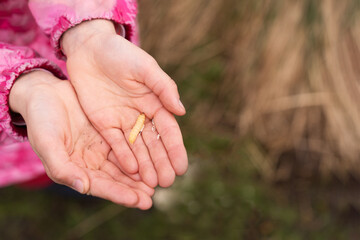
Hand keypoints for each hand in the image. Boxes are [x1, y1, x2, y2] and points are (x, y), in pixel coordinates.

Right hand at [9, 70, 153, 208]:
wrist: (46, 93)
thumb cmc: (41, 119)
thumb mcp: (47, 142)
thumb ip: (61, 166)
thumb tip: (82, 187)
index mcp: (75, 169)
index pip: (100, 186)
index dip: (119, 194)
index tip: (138, 200)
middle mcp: (91, 162)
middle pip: (116, 179)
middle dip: (135, 189)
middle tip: (153, 197)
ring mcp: (101, 148)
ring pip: (125, 164)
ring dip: (141, 174)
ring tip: (158, 181)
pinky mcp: (109, 133)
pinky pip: (127, 144)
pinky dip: (139, 152)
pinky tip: (153, 157)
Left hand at [62, 20, 187, 187]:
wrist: (89, 48)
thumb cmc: (121, 54)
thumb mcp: (145, 67)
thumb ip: (163, 87)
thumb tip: (181, 111)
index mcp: (155, 102)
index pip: (168, 131)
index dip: (175, 149)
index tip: (182, 167)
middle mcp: (141, 115)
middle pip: (153, 144)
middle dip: (161, 163)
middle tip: (168, 182)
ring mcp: (122, 121)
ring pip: (136, 148)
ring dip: (145, 165)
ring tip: (152, 184)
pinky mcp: (104, 123)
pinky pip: (115, 143)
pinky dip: (123, 156)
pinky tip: (131, 171)